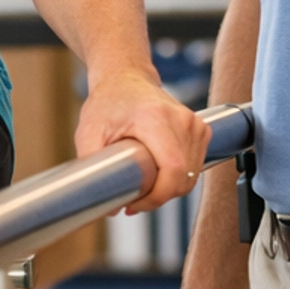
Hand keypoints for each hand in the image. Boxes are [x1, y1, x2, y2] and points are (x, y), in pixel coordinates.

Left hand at [76, 71, 208, 210]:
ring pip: (191, 176)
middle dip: (158, 197)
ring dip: (168, 189)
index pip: (173, 169)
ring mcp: (195, 125)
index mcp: (155, 118)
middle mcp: (182, 120)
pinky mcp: (201, 130)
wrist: (125, 80)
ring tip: (143, 184)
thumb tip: (111, 208)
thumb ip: (93, 168)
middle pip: (184, 178)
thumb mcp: (88, 134)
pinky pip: (195, 167)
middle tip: (133, 198)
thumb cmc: (107, 104)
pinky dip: (178, 178)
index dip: (156, 196)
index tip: (134, 203)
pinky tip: (157, 174)